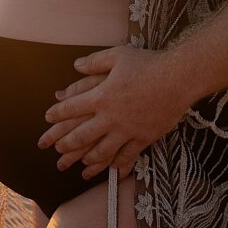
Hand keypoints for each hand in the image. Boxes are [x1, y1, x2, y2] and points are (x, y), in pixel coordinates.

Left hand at [37, 45, 197, 179]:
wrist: (179, 78)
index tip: (48, 118)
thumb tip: (76, 65)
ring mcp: (127, 130)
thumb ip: (95, 61)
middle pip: (81, 136)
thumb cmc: (148, 64)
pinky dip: (118, 165)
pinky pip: (127, 156)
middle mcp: (110, 117)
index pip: (71, 108)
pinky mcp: (144, 138)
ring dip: (88, 159)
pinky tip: (112, 171)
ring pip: (102, 151)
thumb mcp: (118, 55)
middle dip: (65, 144)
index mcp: (101, 96)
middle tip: (55, 151)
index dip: (57, 113)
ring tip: (80, 165)